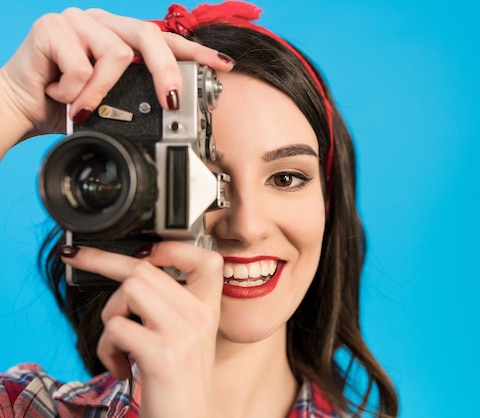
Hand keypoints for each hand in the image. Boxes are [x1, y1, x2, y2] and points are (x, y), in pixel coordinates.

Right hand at [0, 7, 233, 154]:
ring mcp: (77, 21)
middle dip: (166, 72)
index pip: (165, 39)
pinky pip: (81, 66)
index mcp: (120, 36)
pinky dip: (75, 92)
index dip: (196, 51)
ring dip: (101, 92)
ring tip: (82, 106)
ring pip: (115, 54)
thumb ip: (137, 94)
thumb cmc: (67, 102)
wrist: (20, 106)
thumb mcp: (112, 100)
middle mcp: (103, 23)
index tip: (222, 64)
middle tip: (170, 101)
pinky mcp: (51, 28)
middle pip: (149, 35)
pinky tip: (61, 95)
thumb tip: (173, 107)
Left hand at [61, 242, 223, 417]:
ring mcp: (183, 333)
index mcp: (209, 310)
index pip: (206, 259)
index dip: (172, 248)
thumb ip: (171, 307)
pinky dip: (105, 348)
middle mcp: (200, 316)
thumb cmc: (179, 384)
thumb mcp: (186, 338)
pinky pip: (116, 328)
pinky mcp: (162, 354)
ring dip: (109, 313)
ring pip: (130, 289)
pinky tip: (118, 367)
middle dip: (102, 261)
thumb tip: (132, 273)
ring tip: (117, 342)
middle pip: (146, 269)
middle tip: (76, 257)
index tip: (142, 252)